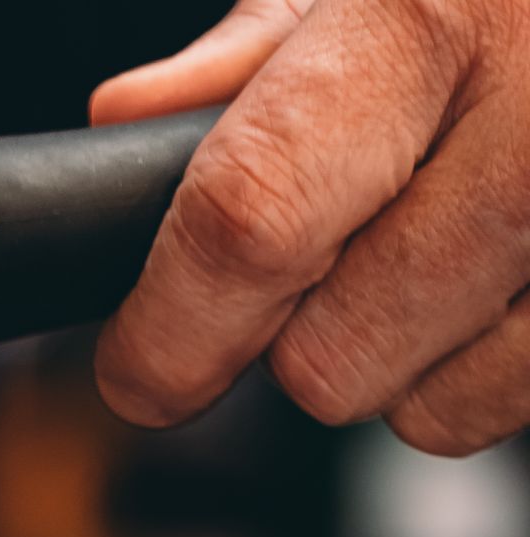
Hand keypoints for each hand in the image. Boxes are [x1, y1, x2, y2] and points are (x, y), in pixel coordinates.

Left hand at [91, 0, 529, 454]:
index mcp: (433, 12)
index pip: (254, 217)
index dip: (172, 327)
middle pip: (331, 360)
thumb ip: (268, 48)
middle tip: (348, 248)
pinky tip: (522, 264)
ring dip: (410, 356)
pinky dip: (498, 362)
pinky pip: (516, 403)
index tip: (140, 367)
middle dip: (304, 336)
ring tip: (458, 235)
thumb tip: (132, 122)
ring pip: (428, 411)